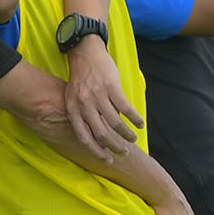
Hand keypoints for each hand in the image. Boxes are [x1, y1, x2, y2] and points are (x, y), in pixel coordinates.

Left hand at [64, 36, 141, 158]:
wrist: (85, 55)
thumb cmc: (80, 80)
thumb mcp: (74, 100)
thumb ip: (83, 116)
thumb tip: (97, 137)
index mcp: (73, 111)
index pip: (84, 137)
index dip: (96, 151)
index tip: (107, 160)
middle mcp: (84, 105)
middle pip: (102, 133)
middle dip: (114, 146)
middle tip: (124, 151)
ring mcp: (98, 96)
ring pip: (115, 122)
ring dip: (127, 133)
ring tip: (133, 138)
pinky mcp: (111, 87)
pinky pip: (126, 107)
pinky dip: (134, 118)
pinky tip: (140, 124)